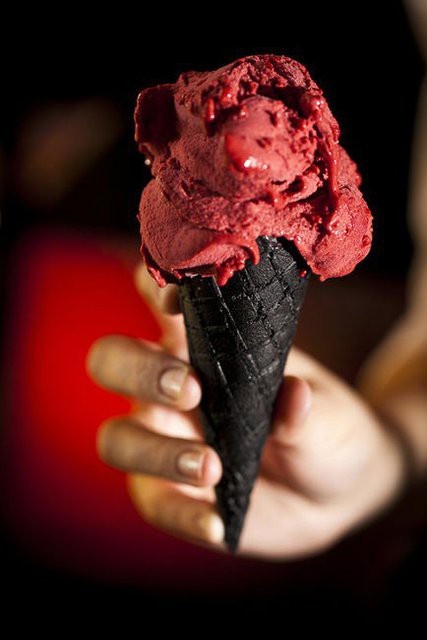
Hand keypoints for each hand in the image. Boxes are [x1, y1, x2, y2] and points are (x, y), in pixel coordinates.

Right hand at [87, 265, 405, 559]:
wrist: (337, 488)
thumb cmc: (326, 427)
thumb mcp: (328, 413)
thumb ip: (307, 407)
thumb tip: (292, 395)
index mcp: (203, 343)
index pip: (158, 297)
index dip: (153, 286)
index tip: (177, 298)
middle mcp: (169, 386)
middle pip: (111, 361)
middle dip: (140, 370)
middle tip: (192, 389)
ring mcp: (164, 440)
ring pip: (117, 438)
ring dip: (157, 451)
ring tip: (211, 467)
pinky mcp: (170, 494)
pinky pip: (155, 504)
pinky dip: (182, 515)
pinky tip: (218, 523)